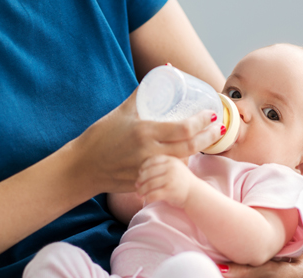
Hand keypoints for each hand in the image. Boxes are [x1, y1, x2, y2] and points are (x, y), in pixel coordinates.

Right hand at [71, 89, 221, 194]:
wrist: (83, 167)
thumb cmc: (100, 136)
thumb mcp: (122, 112)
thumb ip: (142, 93)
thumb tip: (164, 71)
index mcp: (144, 133)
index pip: (184, 129)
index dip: (202, 122)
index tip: (211, 114)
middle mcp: (149, 153)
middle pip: (191, 147)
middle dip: (209, 137)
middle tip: (219, 127)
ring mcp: (148, 169)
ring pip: (183, 162)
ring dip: (197, 151)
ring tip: (206, 139)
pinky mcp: (146, 182)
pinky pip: (169, 172)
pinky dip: (180, 163)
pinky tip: (187, 156)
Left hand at [135, 155, 196, 207]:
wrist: (195, 193)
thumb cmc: (181, 181)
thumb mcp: (174, 168)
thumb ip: (161, 165)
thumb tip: (140, 170)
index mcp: (171, 160)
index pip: (152, 160)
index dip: (143, 167)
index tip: (140, 173)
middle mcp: (171, 168)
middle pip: (148, 172)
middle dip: (140, 180)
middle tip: (136, 185)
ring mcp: (171, 179)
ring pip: (149, 184)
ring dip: (141, 190)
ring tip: (138, 194)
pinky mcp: (170, 191)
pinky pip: (153, 194)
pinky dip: (147, 198)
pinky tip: (146, 199)